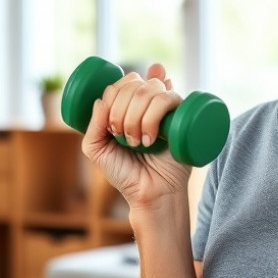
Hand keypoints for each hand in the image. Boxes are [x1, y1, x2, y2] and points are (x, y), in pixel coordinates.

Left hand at [81, 63, 191, 208]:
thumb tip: (101, 99)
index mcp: (128, 107)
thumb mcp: (98, 151)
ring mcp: (167, 108)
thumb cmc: (125, 174)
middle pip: (134, 84)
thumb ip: (94, 126)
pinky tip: (151, 137)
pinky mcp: (183, 115)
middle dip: (122, 111)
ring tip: (138, 142)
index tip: (110, 127)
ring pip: (151, 89)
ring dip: (137, 116)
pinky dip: (153, 116)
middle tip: (122, 137)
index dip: (112, 98)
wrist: (151, 194)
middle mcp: (148, 103)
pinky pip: (170, 98)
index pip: (120, 84)